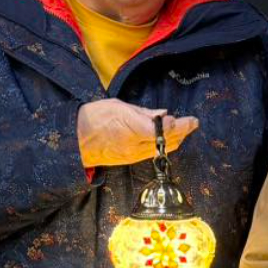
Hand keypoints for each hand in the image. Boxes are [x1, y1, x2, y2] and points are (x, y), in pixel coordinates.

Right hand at [77, 99, 198, 167]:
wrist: (75, 139)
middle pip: (167, 142)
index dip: (179, 126)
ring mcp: (133, 156)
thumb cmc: (95, 117)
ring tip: (185, 128)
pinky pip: (153, 153)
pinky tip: (170, 137)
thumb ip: (144, 112)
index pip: (163, 131)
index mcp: (131, 129)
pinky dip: (165, 145)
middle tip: (193, 122)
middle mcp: (134, 146)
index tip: (188, 119)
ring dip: (177, 139)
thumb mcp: (119, 106)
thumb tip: (164, 114)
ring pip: (163, 150)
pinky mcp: (131, 160)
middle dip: (183, 132)